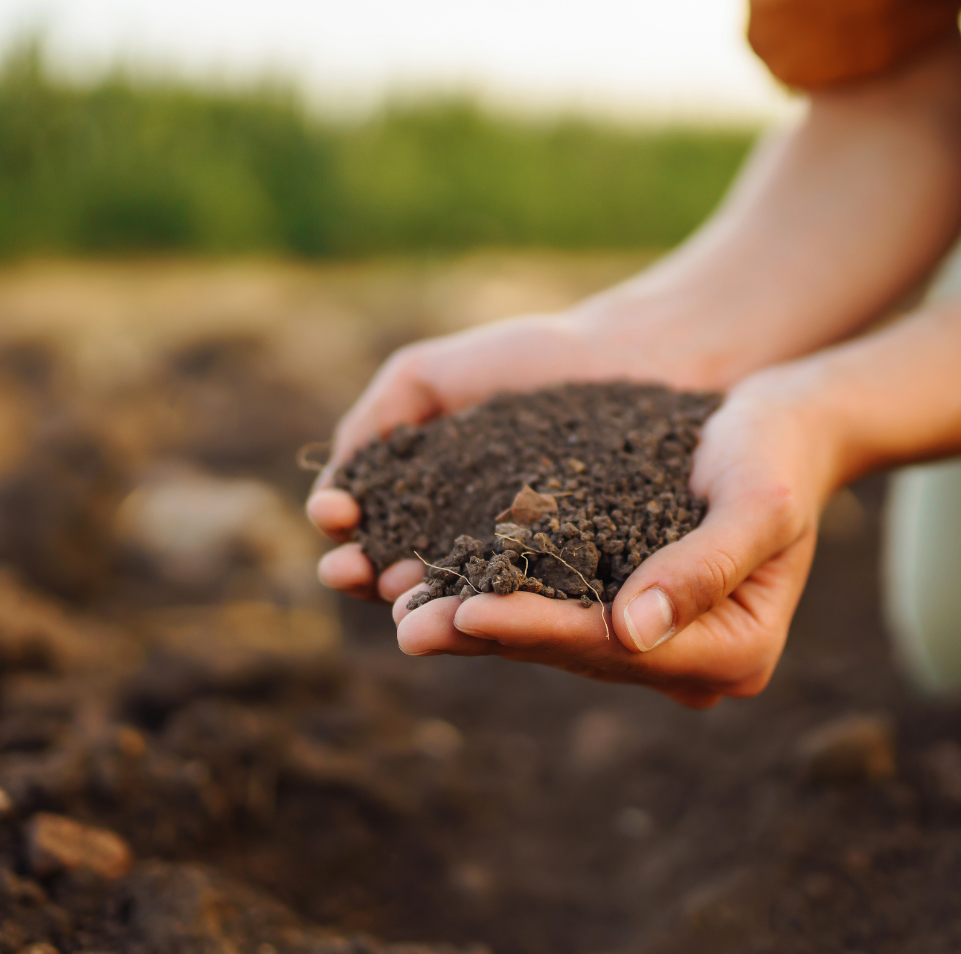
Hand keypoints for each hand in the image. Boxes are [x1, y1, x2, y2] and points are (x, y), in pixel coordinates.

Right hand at [307, 311, 675, 601]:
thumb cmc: (528, 360)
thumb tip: (333, 489)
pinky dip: (493, 604)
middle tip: (347, 570)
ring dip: (418, 600)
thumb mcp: (428, 376)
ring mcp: (517, 564)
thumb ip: (376, 419)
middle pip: (399, 570)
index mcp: (426, 499)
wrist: (627, 356)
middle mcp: (464, 541)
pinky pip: (528, 596)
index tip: (333, 517)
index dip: (344, 528)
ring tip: (396, 596)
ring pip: (455, 594)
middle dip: (365, 573)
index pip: (369, 526)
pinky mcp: (571, 577)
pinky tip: (468, 600)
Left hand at [386, 368, 841, 707]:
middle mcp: (692, 664)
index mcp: (735, 653)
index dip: (537, 629)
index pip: (616, 647)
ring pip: (552, 639)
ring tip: (400, 609)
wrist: (783, 428)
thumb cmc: (778, 453)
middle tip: (405, 625)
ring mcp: (656, 644)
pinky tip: (431, 583)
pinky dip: (493, 595)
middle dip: (487, 635)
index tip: (466, 611)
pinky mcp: (624, 610)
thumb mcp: (757, 500)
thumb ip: (704, 565)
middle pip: (574, 654)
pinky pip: (550, 610)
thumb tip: (632, 631)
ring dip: (475, 625)